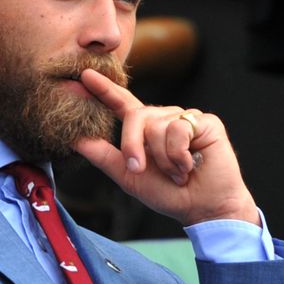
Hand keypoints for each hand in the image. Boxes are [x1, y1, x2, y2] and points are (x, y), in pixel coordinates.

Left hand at [72, 69, 258, 226]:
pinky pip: (179, 129)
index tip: (86, 75)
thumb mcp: (130, 177)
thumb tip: (77, 140)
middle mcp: (165, 119)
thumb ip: (104, 157)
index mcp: (146, 130)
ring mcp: (186, 118)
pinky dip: (179, 154)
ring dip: (164, 158)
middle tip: (141, 169)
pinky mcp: (206, 122)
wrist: (204, 208)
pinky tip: (191, 165)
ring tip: (178, 172)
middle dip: (133, 145)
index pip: (123, 104)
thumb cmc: (170, 194)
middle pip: (137, 116)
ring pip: (158, 126)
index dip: (105, 89)